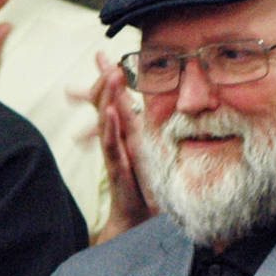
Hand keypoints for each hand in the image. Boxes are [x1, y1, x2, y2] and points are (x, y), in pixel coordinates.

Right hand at [87, 53, 155, 243]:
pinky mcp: (119, 168)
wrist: (141, 220)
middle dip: (104, 81)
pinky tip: (112, 113)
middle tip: (104, 59)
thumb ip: (157, 131)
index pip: (114, 99)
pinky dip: (111, 128)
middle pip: (105, 104)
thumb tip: (173, 111)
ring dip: (108, 97)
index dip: (109, 77)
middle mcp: (119, 140)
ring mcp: (117, 153)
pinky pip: (112, 146)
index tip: (102, 55)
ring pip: (107, 120)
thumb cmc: (150, 188)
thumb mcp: (157, 152)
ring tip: (112, 75)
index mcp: (128, 133)